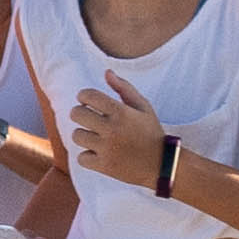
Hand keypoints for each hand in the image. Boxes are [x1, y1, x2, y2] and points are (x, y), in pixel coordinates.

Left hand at [63, 77, 178, 192]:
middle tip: (88, 118)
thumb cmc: (151, 132)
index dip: (83, 96)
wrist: (162, 164)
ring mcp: (107, 148)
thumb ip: (124, 88)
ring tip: (94, 137)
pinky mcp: (104, 166)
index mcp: (121, 112)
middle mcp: (112, 129)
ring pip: (77, 136)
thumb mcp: (143, 106)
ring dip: (83, 135)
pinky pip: (81, 158)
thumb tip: (106, 72)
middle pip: (76, 114)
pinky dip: (87, 156)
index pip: (88, 95)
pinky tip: (98, 153)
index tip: (87, 101)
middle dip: (80, 113)